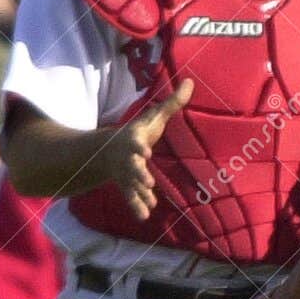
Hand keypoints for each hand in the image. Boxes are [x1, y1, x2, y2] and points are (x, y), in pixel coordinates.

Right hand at [100, 80, 192, 219]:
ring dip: (138, 194)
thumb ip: (171, 103)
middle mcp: (128, 158)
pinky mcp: (127, 186)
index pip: (135, 143)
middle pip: (132, 167)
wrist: (109, 151)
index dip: (139, 147)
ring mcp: (126, 174)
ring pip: (131, 185)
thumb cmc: (139, 132)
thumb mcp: (153, 117)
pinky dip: (137, 206)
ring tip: (148, 206)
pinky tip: (145, 216)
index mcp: (134, 140)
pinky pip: (131, 197)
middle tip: (148, 182)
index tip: (146, 152)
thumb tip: (190, 81)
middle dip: (138, 174)